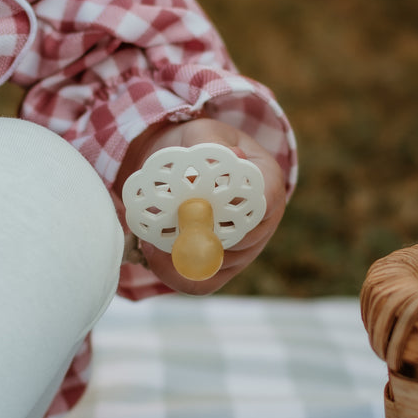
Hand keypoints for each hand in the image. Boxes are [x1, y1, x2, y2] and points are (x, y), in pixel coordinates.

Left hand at [117, 118, 286, 295]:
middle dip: (197, 236)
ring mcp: (246, 249)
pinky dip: (175, 273)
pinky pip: (202, 283)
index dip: (234, 210)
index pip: (264, 202)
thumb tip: (230, 159)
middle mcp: (263, 220)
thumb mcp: (201, 134)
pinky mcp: (223, 268)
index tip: (196, 209)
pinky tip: (154, 254)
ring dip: (180, 254)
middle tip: (160, 226)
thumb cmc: (198, 146)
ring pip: (216, 266)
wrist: (185, 167)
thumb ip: (209, 144)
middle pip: (238, 243)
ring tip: (150, 236)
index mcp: (267, 181)